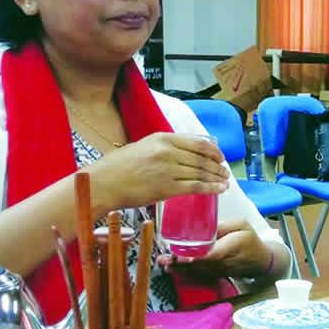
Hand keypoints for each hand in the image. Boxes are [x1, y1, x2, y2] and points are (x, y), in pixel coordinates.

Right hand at [86, 132, 229, 212]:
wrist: (103, 183)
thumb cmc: (117, 167)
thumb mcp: (141, 146)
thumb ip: (162, 148)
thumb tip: (180, 154)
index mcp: (162, 138)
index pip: (197, 143)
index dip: (213, 151)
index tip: (220, 157)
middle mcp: (168, 152)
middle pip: (201, 158)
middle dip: (217, 166)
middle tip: (225, 172)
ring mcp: (169, 170)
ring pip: (201, 173)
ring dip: (216, 178)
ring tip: (225, 182)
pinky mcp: (167, 188)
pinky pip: (195, 187)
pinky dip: (211, 188)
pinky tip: (219, 190)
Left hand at [157, 220, 270, 278]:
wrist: (261, 261)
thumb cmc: (250, 239)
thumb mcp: (242, 225)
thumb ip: (224, 225)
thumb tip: (204, 224)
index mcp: (229, 247)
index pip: (211, 254)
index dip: (195, 257)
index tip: (181, 256)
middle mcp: (221, 262)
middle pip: (198, 264)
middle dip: (180, 263)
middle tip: (163, 259)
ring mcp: (217, 270)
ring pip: (196, 271)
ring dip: (179, 269)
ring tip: (163, 263)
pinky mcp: (215, 274)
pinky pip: (198, 275)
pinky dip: (184, 273)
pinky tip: (172, 269)